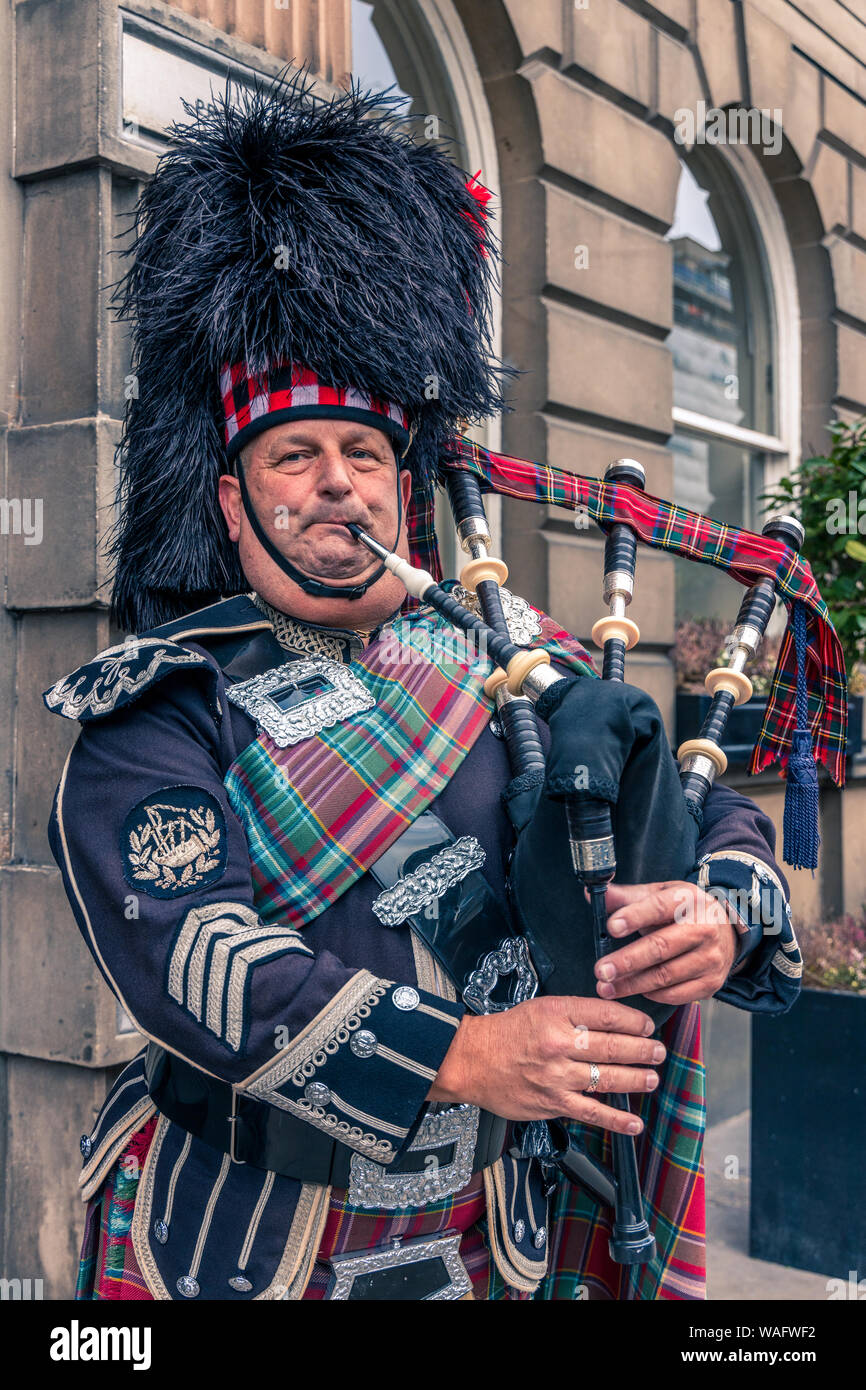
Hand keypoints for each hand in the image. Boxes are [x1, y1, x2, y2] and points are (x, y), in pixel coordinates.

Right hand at [428, 995, 665, 1134]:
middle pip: (612, 1046)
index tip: (647, 1025)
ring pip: (606, 1078)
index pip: (605, 1014)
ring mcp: (556, 1076)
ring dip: (636, 1079)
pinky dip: (616, 1120)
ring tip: (652, 1078)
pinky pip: (591, 1113)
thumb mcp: (540, 1008)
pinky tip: (634, 1124)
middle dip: (642, 1049)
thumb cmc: (506, 1033)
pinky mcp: (552, 1103)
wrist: (471, 1060)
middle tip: (658, 1051)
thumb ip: (574, 1013)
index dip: (633, 1020)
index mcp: (556, 1013)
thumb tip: (612, 1021)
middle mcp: (558, 1043)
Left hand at [591, 881, 738, 1005]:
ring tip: (606, 987)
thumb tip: (594, 894)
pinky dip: (652, 994)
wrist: (725, 933)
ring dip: (632, 984)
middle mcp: (705, 929)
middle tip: (601, 970)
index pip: (660, 907)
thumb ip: (627, 897)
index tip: (611, 927)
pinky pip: (676, 994)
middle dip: (628, 960)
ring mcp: (711, 958)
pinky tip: (634, 990)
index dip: (634, 916)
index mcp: (690, 900)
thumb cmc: (684, 911)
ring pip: (666, 975)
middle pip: (662, 947)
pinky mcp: (711, 983)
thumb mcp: (659, 895)